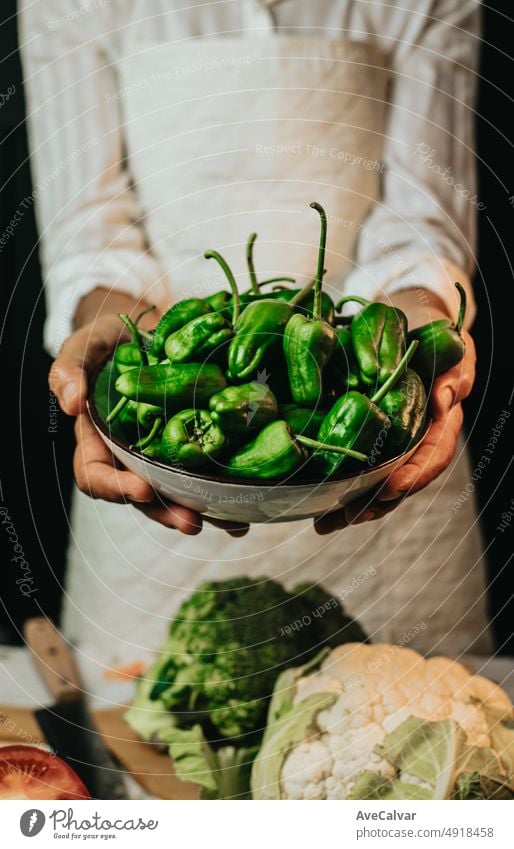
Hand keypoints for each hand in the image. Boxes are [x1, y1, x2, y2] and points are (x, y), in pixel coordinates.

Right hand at [51, 295, 248, 536]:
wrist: (145, 330)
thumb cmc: (108, 342)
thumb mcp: (85, 346)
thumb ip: (69, 368)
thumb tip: (70, 403)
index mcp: (97, 440)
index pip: (96, 475)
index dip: (116, 488)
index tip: (143, 489)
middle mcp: (130, 456)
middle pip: (143, 497)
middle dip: (167, 512)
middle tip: (192, 522)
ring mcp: (163, 455)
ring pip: (179, 493)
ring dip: (203, 512)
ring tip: (231, 525)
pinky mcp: (193, 447)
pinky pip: (206, 475)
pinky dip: (226, 493)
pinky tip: (251, 506)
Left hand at [314, 304, 475, 534]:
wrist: (418, 332)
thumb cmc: (438, 344)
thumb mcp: (453, 353)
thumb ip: (453, 377)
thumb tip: (442, 402)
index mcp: (442, 426)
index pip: (433, 456)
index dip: (415, 474)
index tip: (392, 486)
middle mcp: (419, 443)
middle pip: (401, 483)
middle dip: (375, 504)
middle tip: (349, 516)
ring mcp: (394, 448)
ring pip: (377, 486)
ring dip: (352, 508)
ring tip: (325, 523)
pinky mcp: (370, 445)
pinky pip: (357, 472)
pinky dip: (339, 492)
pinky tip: (317, 508)